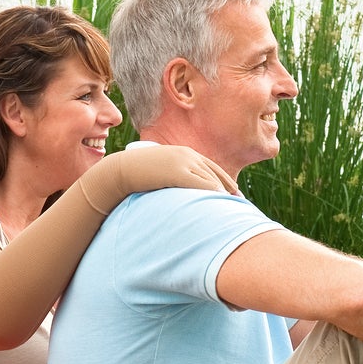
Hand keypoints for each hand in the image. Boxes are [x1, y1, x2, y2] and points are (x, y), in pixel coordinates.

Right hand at [77, 144, 236, 213]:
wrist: (121, 169)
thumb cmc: (138, 173)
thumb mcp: (159, 171)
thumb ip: (172, 176)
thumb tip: (178, 190)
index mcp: (185, 154)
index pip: (212, 167)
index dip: (225, 181)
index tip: (235, 193)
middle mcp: (188, 156)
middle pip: (216, 174)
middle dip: (229, 189)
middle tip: (241, 204)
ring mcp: (183, 163)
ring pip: (211, 180)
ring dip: (224, 195)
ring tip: (234, 210)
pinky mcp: (177, 173)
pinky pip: (201, 185)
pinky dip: (213, 195)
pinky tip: (220, 205)